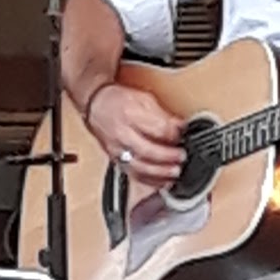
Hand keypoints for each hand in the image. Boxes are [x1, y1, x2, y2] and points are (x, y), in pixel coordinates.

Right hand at [85, 76, 185, 190]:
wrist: (96, 106)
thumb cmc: (119, 101)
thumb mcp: (144, 99)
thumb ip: (163, 114)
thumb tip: (180, 126)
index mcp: (130, 114)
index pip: (155, 127)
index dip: (173, 133)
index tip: (183, 134)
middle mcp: (122, 134)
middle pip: (147, 150)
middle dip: (167, 156)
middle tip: (181, 156)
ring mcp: (117, 150)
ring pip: (139, 167)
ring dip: (160, 172)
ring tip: (175, 171)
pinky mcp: (116, 161)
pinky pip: (133, 175)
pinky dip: (150, 181)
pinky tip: (163, 181)